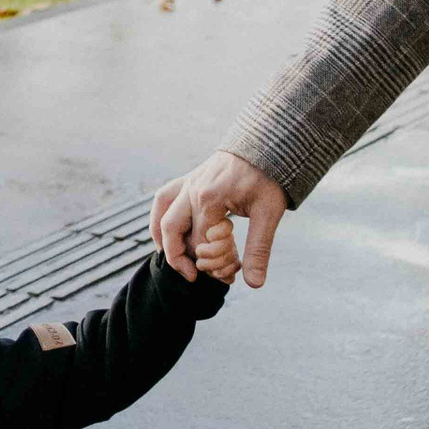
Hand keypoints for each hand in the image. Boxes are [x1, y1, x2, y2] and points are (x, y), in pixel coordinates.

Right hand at [151, 150, 287, 287]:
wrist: (266, 146)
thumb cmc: (268, 179)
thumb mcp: (268, 214)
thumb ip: (258, 249)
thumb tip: (255, 283)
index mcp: (209, 199)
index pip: (199, 241)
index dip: (213, 260)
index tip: (230, 271)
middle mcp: (192, 190)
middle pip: (172, 230)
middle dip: (181, 257)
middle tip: (194, 276)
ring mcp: (188, 182)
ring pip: (161, 213)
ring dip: (162, 239)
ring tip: (174, 260)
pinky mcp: (189, 179)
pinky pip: (164, 198)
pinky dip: (159, 217)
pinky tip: (164, 233)